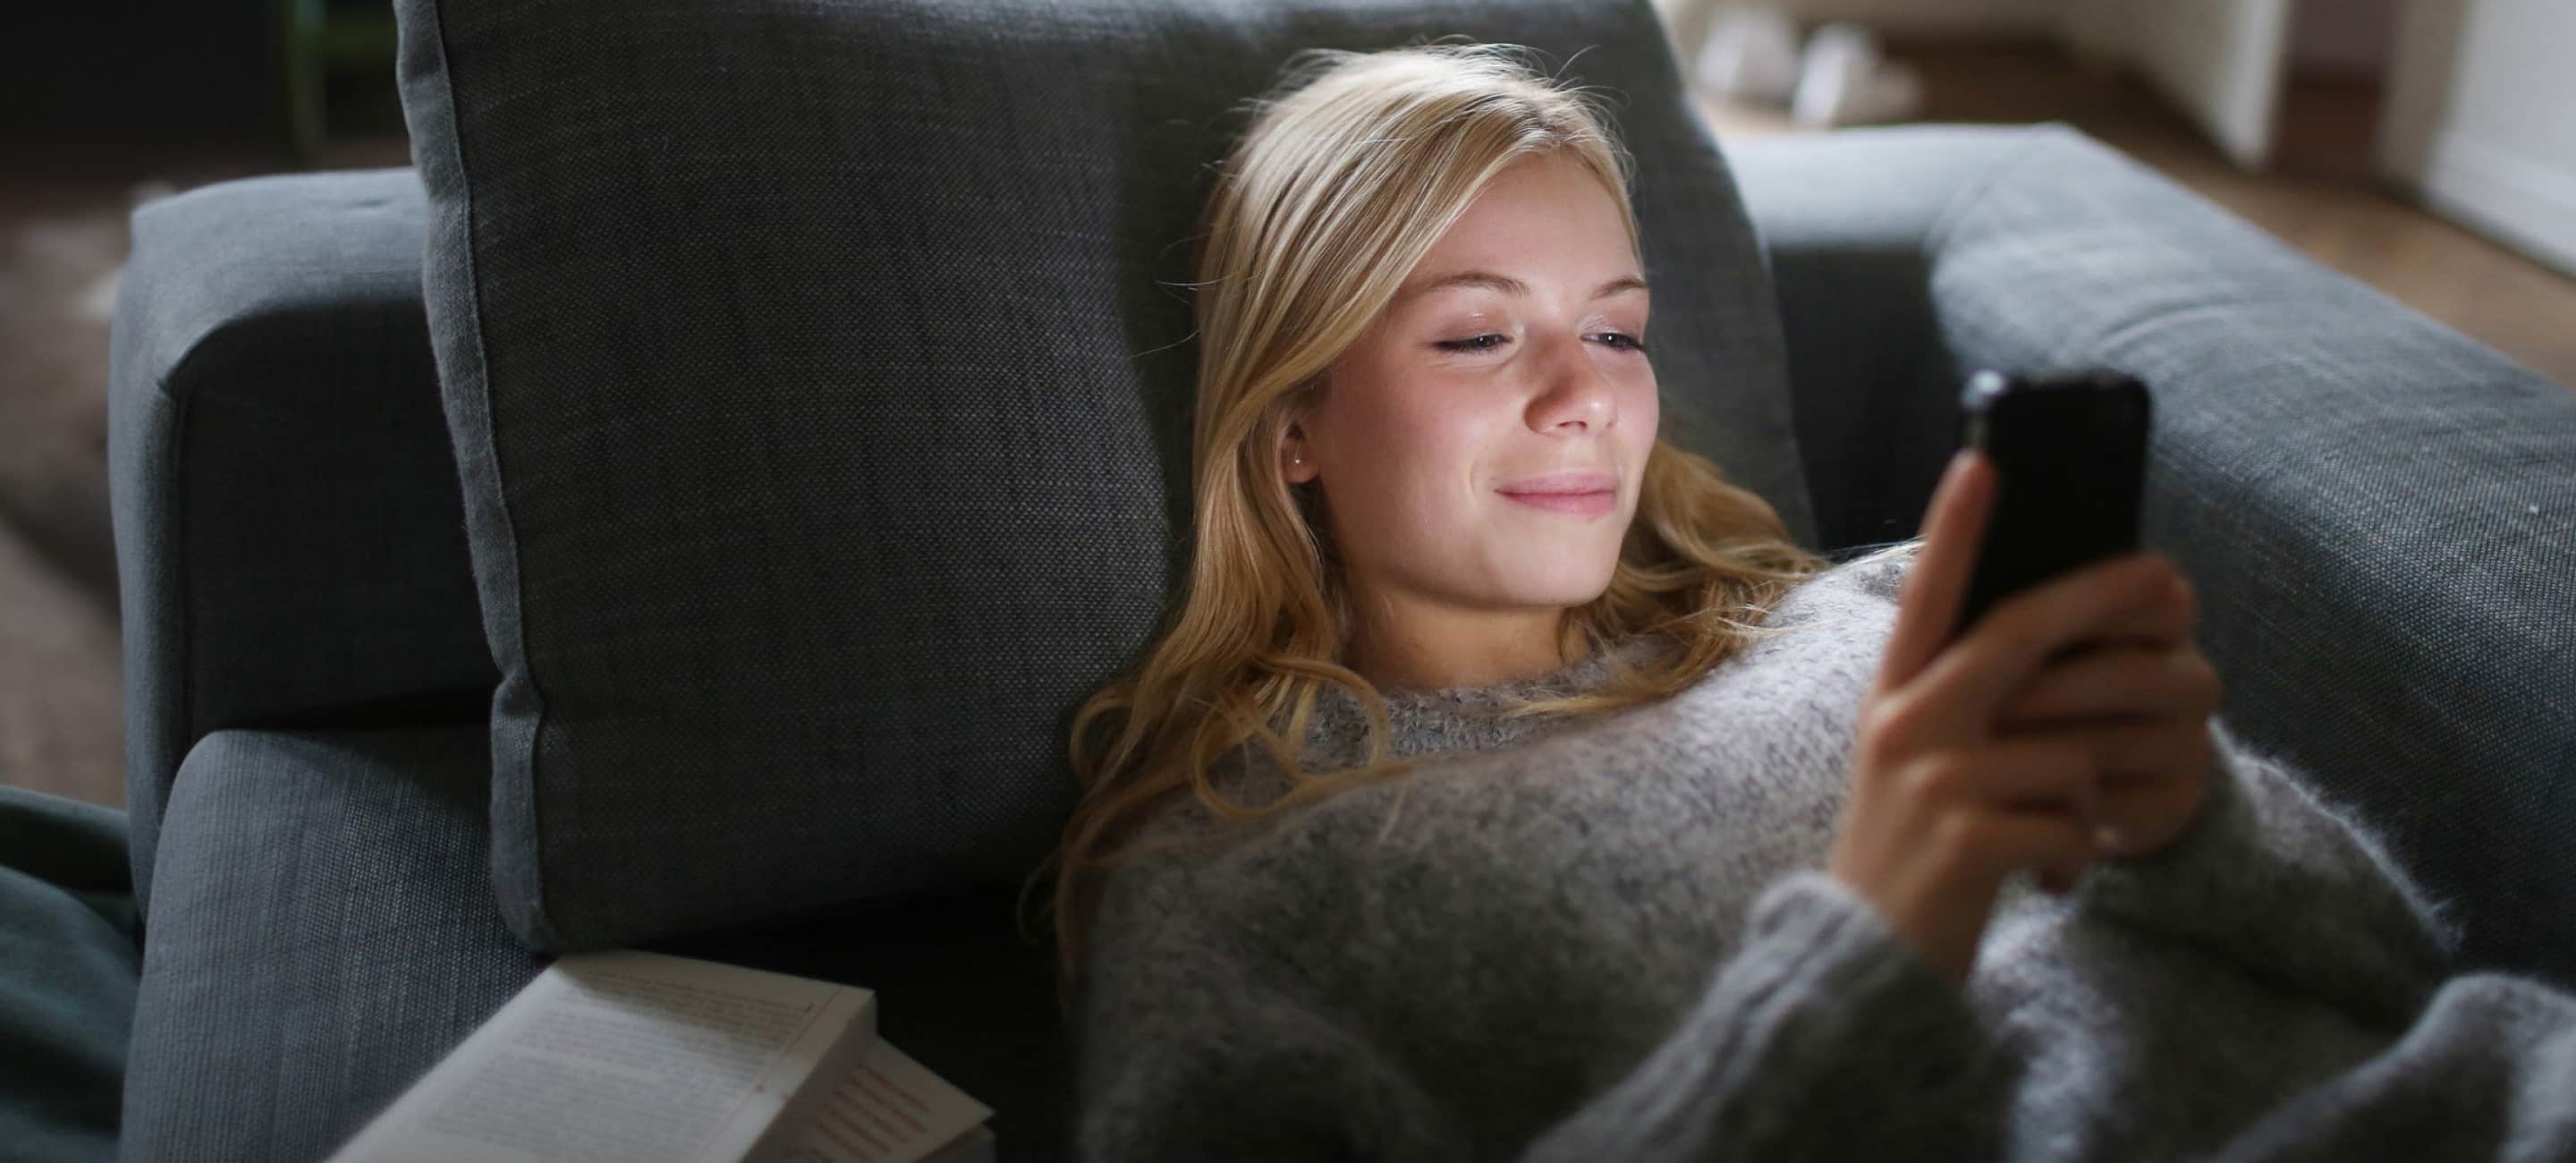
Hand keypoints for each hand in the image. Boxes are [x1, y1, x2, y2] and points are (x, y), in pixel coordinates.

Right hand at [1825, 449, 2222, 985]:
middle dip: (2100, 599)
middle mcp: (1906, 724)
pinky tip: (2049, 874)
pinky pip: (2073, 820)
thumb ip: (1964, 700)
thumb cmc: (1912, 848)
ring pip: (2066, 747)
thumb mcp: (1919, 759)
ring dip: (2090, 792)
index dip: (1955, 528)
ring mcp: (1935, 780)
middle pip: (2019, 636)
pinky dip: (2080, 851)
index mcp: (1894, 696)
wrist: (1866, 956)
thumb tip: (2055, 636)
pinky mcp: (1968, 840)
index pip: (1929, 596)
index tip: (1983, 463)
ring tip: (2063, 826)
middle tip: (2164, 575)